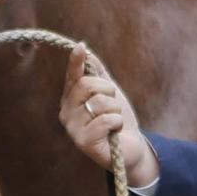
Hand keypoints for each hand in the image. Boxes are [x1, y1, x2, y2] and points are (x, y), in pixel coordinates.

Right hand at [60, 50, 158, 187]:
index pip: (72, 76)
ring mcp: (73, 128)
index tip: (81, 47)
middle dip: (108, 91)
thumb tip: (86, 51)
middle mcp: (66, 112)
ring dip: (115, 110)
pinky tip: (113, 133)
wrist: (130, 148)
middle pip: (87, 85)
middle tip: (112, 105)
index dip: (76, 61)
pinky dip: (116, 123)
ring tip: (113, 122)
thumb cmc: (117, 120)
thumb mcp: (109, 93)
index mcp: (71, 99)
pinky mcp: (83, 142)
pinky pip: (107, 119)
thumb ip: (98, 72)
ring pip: (99, 102)